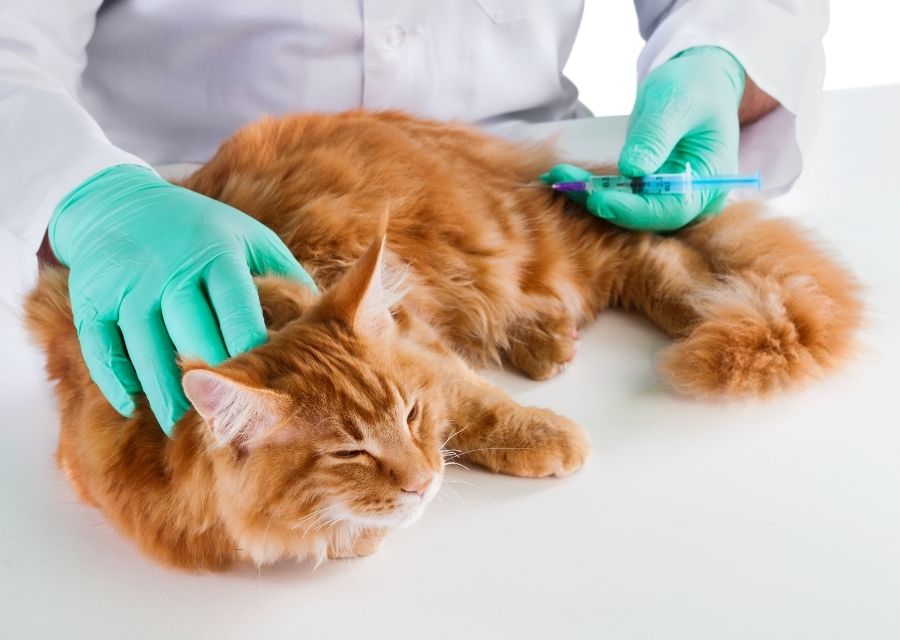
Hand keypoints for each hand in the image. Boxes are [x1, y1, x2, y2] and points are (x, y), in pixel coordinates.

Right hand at [49, 164, 315, 433]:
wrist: (120, 204)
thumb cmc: (201, 231)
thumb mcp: (247, 238)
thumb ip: (284, 276)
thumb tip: (326, 321)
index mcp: (216, 254)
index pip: (237, 309)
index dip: (251, 351)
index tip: (267, 389)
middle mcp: (170, 270)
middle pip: (191, 336)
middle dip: (212, 381)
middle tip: (229, 420)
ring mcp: (127, 285)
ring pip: (147, 350)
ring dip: (164, 393)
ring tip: (182, 425)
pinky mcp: (92, 299)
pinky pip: (102, 348)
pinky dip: (115, 380)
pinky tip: (131, 406)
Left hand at [542, 46, 744, 230]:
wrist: (695, 82)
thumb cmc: (694, 86)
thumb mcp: (676, 103)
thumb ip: (656, 136)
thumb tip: (632, 170)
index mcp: (709, 182)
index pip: (671, 209)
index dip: (633, 210)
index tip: (597, 199)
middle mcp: (690, 199)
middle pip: (645, 218)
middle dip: (602, 203)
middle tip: (563, 183)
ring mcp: (667, 197)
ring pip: (626, 210)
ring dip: (590, 197)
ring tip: (557, 177)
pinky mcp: (646, 191)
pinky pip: (618, 197)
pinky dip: (592, 188)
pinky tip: (565, 176)